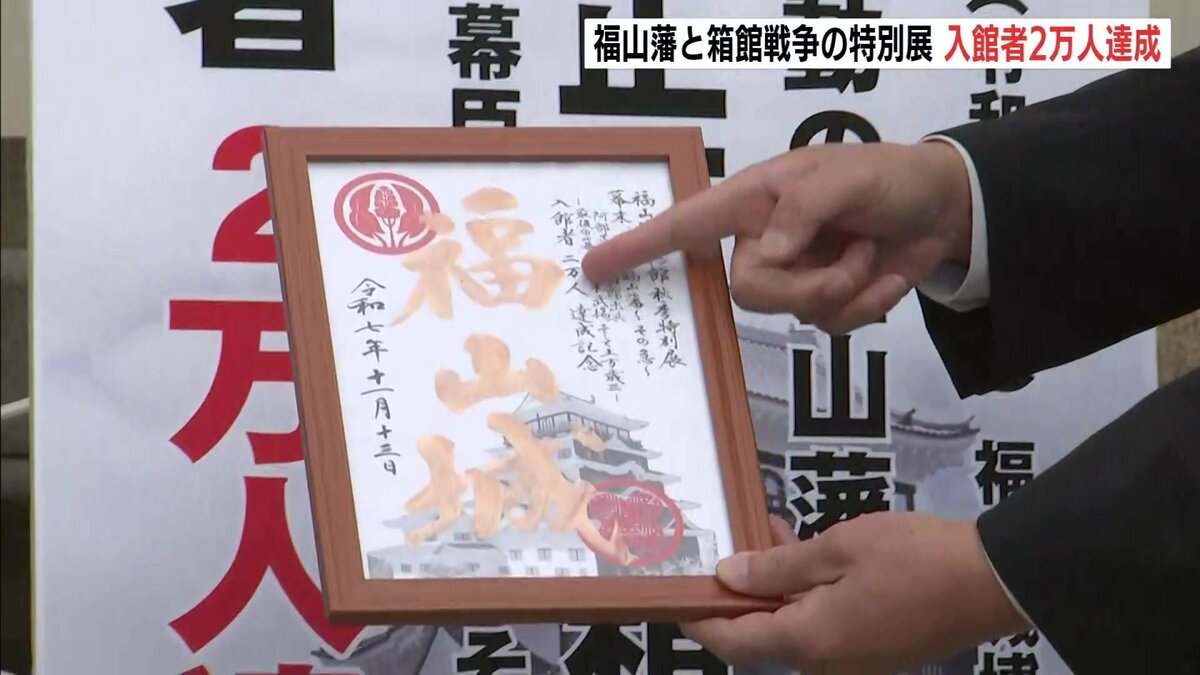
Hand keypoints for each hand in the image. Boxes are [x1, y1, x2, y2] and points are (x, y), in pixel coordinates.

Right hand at [582, 141, 972, 333]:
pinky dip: (868, 306)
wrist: (945, 209)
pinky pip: (830, 328)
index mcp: (754, 202)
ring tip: (870, 250)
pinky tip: (886, 274)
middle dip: (806, 285)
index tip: (594, 268)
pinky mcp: (822, 303)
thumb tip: (767, 252)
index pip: (686, 226)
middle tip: (853, 254)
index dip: (639, 247)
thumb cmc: (887, 177)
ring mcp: (793, 276)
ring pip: (793, 315)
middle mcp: (763, 241)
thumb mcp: (846, 177)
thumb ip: (803, 210)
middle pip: (750, 291)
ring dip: (846, 287)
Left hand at [681, 513, 1030, 674]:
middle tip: (725, 547)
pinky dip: (806, 593)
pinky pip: (823, 625)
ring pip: (793, 626)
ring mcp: (852, 661)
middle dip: (740, 594)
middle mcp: (826, 662)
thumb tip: (728, 576)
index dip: (701, 620)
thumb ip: (778, 564)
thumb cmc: (913, 558)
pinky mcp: (874, 651)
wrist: (991, 581)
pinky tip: (805, 551)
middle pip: (762, 635)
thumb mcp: (839, 548)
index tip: (678, 597)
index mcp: (810, 640)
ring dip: (775, 587)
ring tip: (766, 533)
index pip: (735, 642)